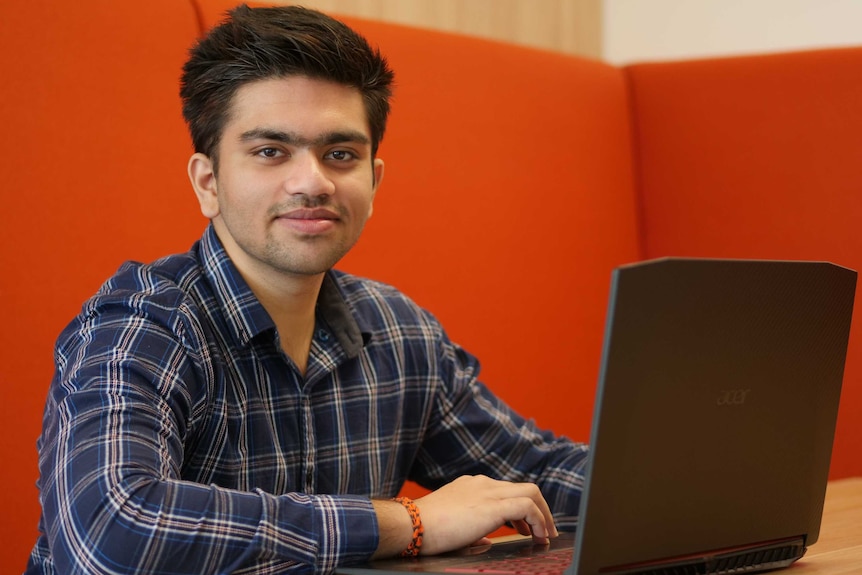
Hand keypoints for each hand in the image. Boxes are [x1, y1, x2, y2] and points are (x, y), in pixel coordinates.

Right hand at [373, 475, 557, 557]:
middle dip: (540, 509)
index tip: (525, 526)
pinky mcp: (493, 505)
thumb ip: (473, 528)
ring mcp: (488, 491)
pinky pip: (527, 507)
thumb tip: (486, 540)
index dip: (522, 509)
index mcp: (473, 485)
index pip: (506, 490)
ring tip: (545, 535)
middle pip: (524, 487)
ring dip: (543, 514)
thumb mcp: (454, 524)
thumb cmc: (426, 529)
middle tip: (543, 531)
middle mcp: (483, 483)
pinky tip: (537, 536)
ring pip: (531, 492)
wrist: (412, 524)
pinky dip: (539, 520)